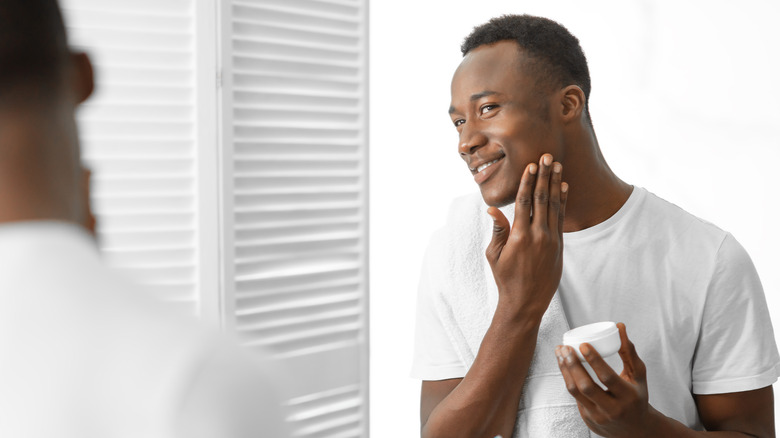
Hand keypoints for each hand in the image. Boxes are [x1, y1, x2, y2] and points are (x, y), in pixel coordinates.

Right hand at [485, 153, 567, 318]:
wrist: (526, 302)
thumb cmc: (505, 278)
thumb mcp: (494, 255)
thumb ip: (497, 230)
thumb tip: (492, 209)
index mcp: (519, 236)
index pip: (524, 202)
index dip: (527, 182)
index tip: (530, 165)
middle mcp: (538, 235)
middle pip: (541, 198)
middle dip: (544, 176)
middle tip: (547, 156)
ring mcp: (551, 240)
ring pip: (554, 206)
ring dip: (556, 184)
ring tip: (557, 166)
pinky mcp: (559, 246)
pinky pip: (561, 218)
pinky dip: (563, 202)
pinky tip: (564, 188)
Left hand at [556, 323, 659, 437]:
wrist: (635, 430)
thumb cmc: (636, 396)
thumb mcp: (638, 375)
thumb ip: (629, 351)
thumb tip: (620, 326)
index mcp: (628, 397)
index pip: (607, 377)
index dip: (594, 360)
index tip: (582, 344)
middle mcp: (612, 409)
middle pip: (586, 386)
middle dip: (572, 365)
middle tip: (564, 347)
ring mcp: (598, 417)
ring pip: (575, 392)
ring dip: (565, 371)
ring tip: (560, 353)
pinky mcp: (588, 419)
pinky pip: (574, 397)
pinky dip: (568, 379)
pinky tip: (564, 366)